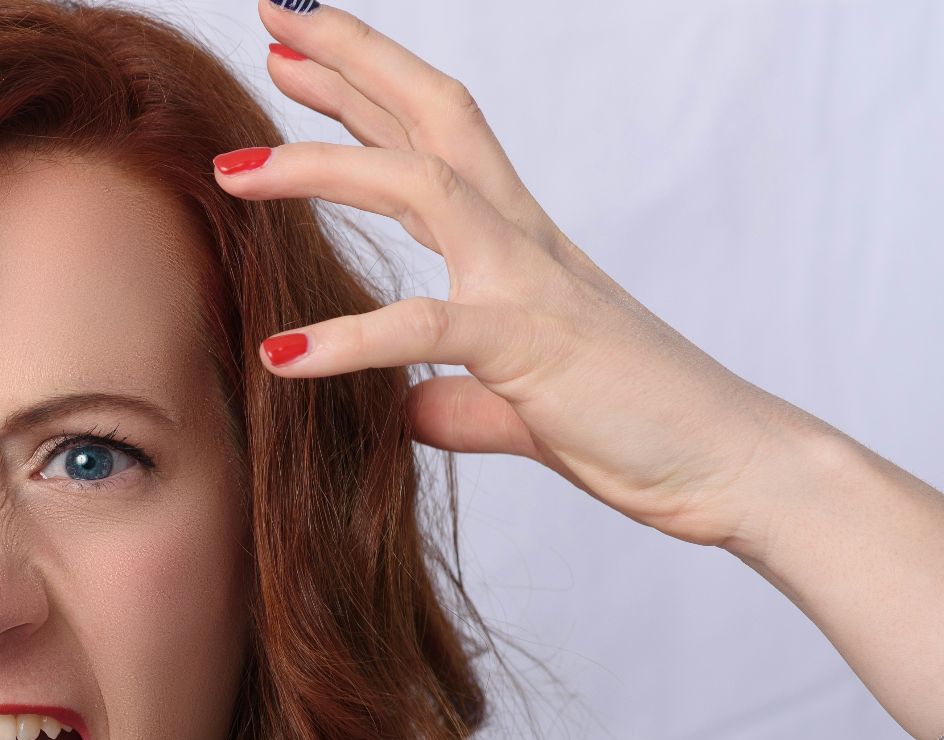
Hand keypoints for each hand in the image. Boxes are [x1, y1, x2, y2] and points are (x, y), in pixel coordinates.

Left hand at [213, 1, 832, 551]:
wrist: (734, 468)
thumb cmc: (639, 424)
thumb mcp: (520, 406)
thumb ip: (458, 401)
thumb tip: (408, 413)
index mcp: (519, 243)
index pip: (434, 138)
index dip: (366, 88)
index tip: (296, 52)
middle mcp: (523, 240)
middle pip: (433, 114)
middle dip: (352, 59)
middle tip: (274, 15)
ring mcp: (528, 284)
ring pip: (420, 184)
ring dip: (321, 167)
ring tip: (232, 171)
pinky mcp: (530, 347)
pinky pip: (426, 330)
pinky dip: (350, 338)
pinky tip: (282, 357)